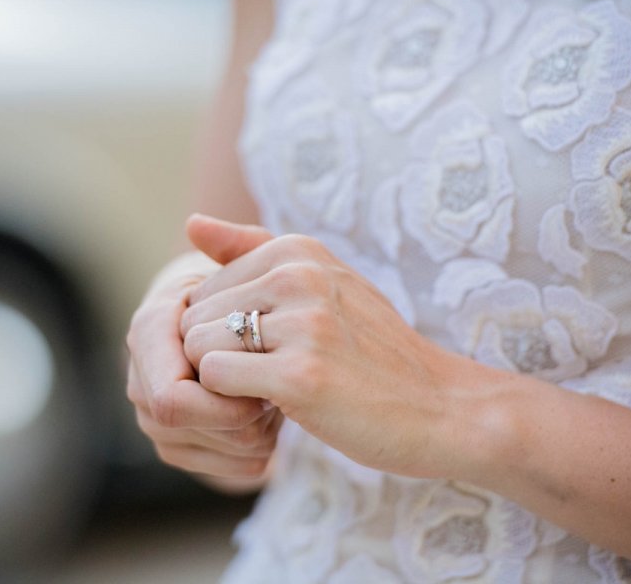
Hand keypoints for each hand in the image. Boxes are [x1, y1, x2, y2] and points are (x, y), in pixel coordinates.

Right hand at [125, 220, 282, 480]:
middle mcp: (139, 378)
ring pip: (209, 452)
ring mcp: (154, 418)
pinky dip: (259, 452)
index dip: (222, 395)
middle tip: (275, 391)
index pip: (172, 396)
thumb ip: (233, 247)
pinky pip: (225, 470)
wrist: (238, 330)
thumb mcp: (247, 266)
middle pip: (189, 427)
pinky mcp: (179, 446)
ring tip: (275, 397)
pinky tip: (272, 421)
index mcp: (148, 330)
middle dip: (241, 415)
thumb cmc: (248, 292)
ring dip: (255, 432)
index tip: (261, 374)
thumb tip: (194, 224)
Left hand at [181, 217, 490, 479]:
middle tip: (268, 378)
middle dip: (217, 356)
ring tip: (273, 391)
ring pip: (199, 348)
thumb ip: (252, 251)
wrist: (440, 408)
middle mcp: (298, 276)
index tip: (269, 352)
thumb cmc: (372, 352)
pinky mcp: (299, 375)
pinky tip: (276, 408)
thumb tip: (191, 223)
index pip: (204, 288)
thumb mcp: (323, 283)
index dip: (223, 333)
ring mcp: (302, 324)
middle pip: (195, 318)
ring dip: (224, 382)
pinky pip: (216, 379)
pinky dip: (233, 402)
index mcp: (298, 250)